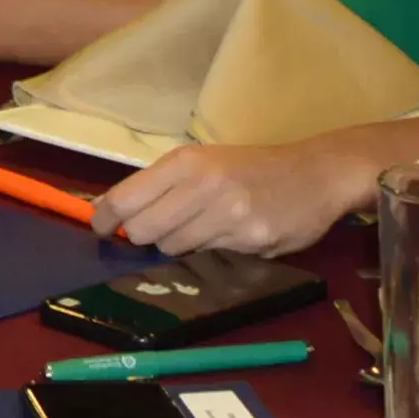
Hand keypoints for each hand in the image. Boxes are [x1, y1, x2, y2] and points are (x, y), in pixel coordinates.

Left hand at [95, 136, 367, 257]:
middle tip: (158, 232)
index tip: (102, 230)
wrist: (316, 173)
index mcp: (184, 162)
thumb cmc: (253, 168)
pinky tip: (235, 233)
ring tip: (206, 227)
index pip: (124, 199)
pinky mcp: (250, 238)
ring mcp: (227, 213)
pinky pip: (211, 255)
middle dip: (143, 237)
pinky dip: (216, 250)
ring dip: (181, 245)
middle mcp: (201, 185)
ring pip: (173, 247)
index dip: (106, 220)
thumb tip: (115, 214)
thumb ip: (165, 186)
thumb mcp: (205, 163)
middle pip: (141, 230)